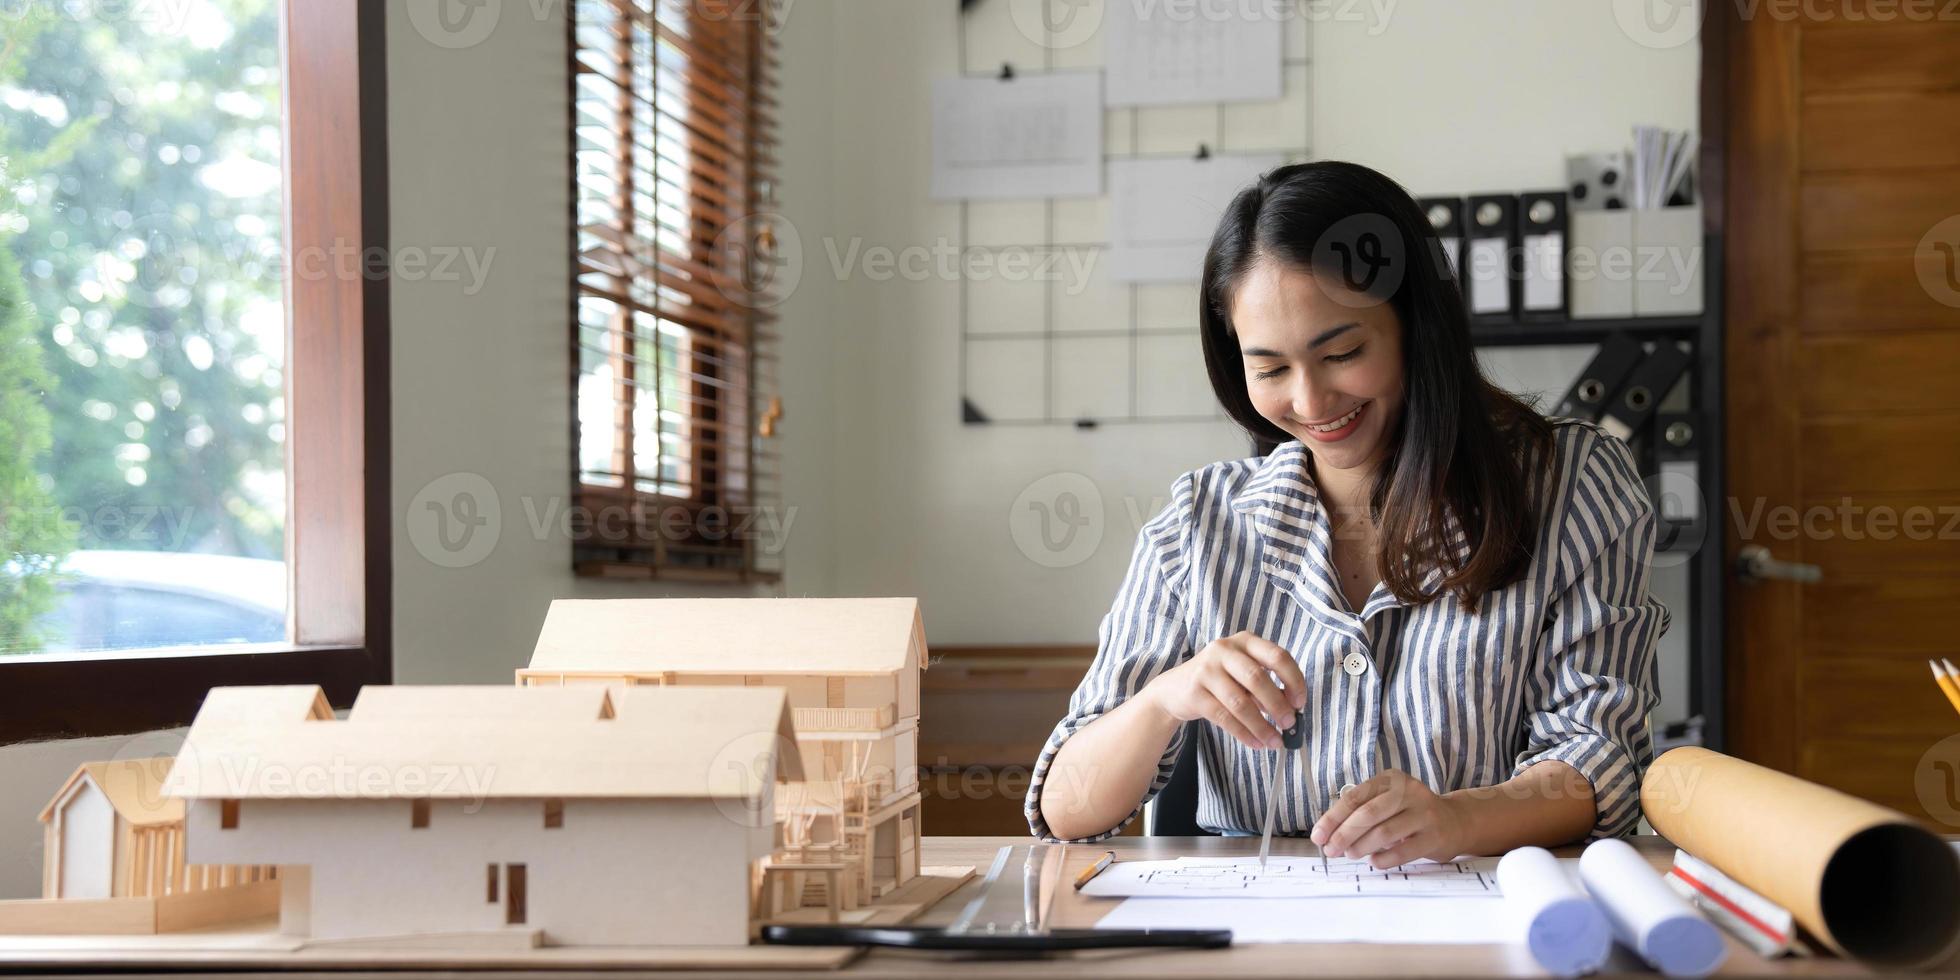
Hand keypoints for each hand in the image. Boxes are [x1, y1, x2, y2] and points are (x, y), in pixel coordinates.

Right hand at [1140, 630, 1305, 750]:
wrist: (1174, 689)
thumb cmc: (1219, 681)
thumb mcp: (1243, 674)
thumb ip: (1267, 685)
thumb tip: (1293, 711)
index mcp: (1244, 641)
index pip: (1277, 656)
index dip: (1293, 680)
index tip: (1300, 702)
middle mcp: (1224, 650)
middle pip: (1258, 678)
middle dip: (1278, 705)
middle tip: (1289, 724)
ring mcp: (1206, 670)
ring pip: (1240, 702)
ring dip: (1261, 726)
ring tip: (1275, 741)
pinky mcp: (1194, 692)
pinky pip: (1224, 717)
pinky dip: (1244, 733)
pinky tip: (1255, 743)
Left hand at [1310, 769, 1467, 868]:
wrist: (1455, 821)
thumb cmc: (1411, 813)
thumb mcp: (1388, 802)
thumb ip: (1362, 811)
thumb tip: (1329, 834)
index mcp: (1391, 780)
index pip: (1355, 798)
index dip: (1333, 818)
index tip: (1318, 836)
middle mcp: (1409, 792)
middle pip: (1368, 814)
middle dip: (1344, 835)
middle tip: (1331, 850)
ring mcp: (1424, 814)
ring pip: (1384, 832)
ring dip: (1361, 847)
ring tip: (1350, 854)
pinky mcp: (1435, 836)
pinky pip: (1403, 851)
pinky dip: (1383, 858)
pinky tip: (1374, 862)